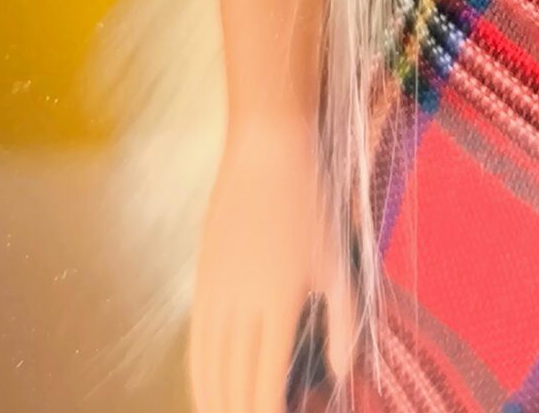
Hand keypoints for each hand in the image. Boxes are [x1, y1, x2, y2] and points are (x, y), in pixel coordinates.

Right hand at [190, 111, 357, 412]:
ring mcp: (214, 297)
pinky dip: (200, 378)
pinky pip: (194, 346)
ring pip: (208, 372)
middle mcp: (240, 310)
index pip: (265, 390)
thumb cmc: (312, 203)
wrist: (267, 151)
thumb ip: (343, 323)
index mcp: (278, 307)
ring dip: (218, 405)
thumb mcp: (339, 261)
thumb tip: (341, 374)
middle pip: (233, 389)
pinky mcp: (201, 283)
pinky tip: (208, 392)